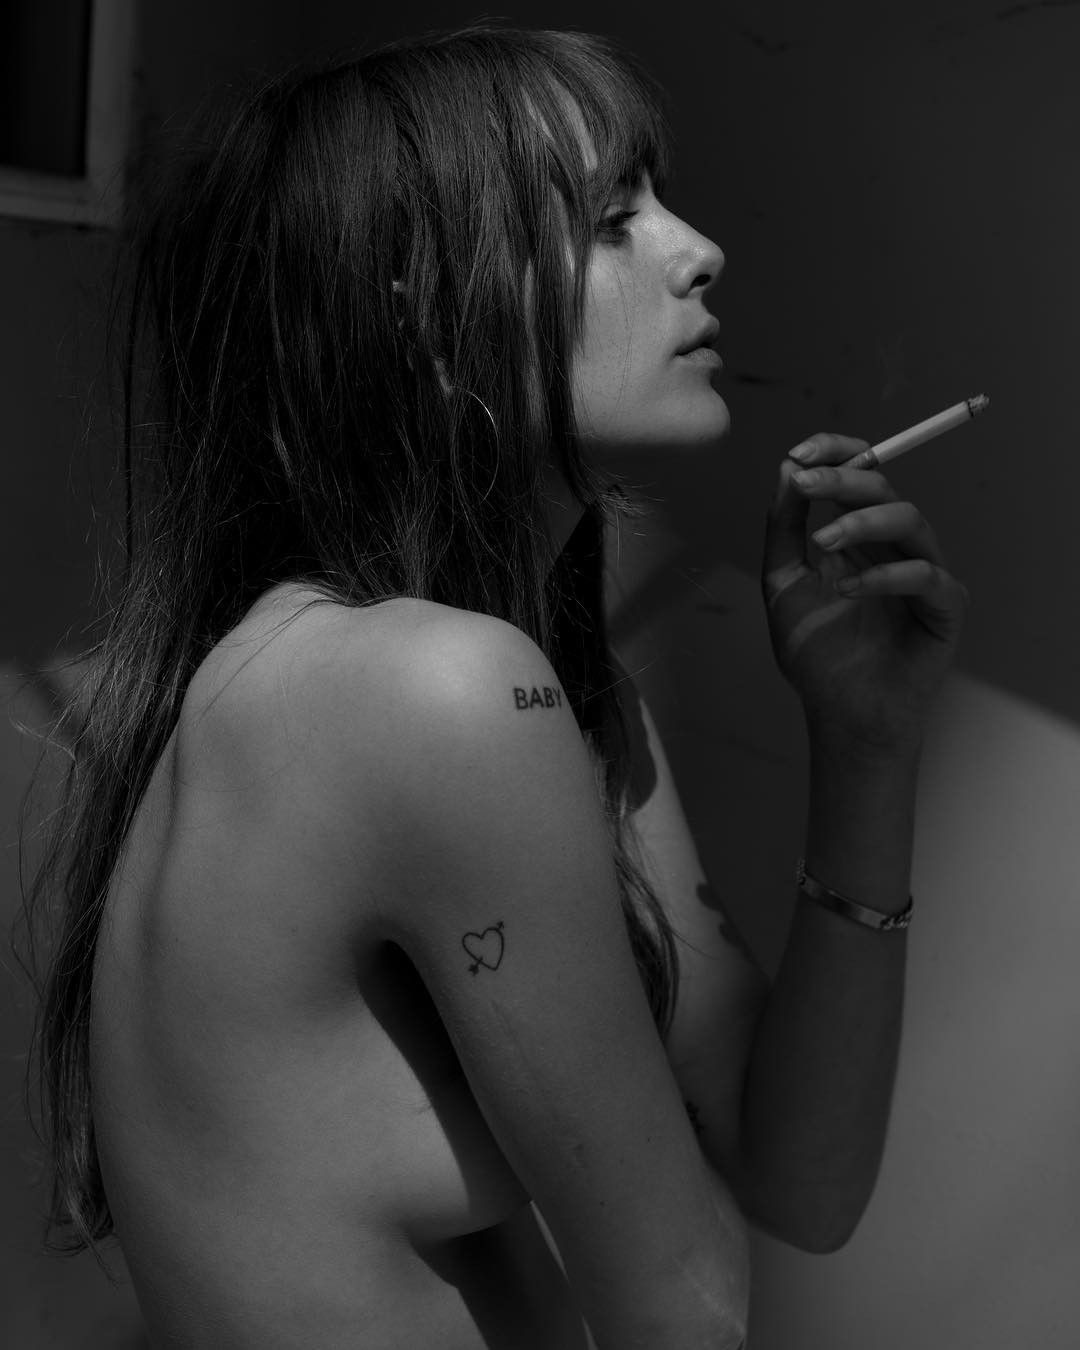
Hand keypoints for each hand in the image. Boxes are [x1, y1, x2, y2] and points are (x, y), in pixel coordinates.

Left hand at [761, 432, 969, 756]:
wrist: (840, 712)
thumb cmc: (816, 651)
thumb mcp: (782, 582)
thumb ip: (784, 529)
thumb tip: (786, 470)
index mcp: (862, 537)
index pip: (862, 476)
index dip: (836, 454)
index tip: (798, 455)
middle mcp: (896, 547)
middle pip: (884, 489)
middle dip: (842, 480)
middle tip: (804, 484)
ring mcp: (925, 574)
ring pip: (910, 520)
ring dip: (861, 522)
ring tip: (822, 544)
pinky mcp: (945, 608)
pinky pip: (925, 575)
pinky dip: (885, 576)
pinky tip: (846, 591)